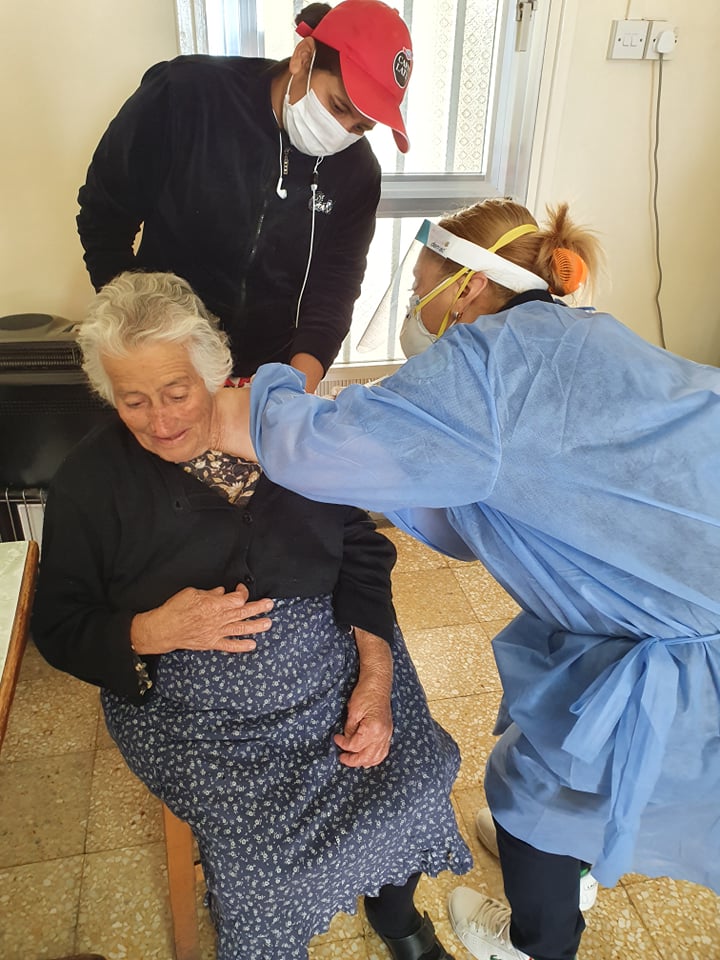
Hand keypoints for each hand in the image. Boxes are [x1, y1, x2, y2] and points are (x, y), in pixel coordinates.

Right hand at [130, 583, 272, 654]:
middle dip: (258, 608)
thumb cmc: (175, 609)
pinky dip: (241, 646)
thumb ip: (209, 593)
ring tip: (268, 623)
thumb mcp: (191, 593)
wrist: (163, 630)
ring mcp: (216, 632)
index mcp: (213, 604)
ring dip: (256, 626)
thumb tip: (221, 592)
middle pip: (243, 612)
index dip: (242, 592)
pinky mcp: (211, 643)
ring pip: (240, 628)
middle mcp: (218, 619)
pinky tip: (252, 645)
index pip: (236, 598)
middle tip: (270, 604)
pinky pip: (229, 645)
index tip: (241, 588)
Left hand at [334, 674, 393, 766]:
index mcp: (373, 729)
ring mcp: (388, 734)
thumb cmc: (365, 693)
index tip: (336, 738)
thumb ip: (350, 730)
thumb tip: (348, 741)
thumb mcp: (353, 711)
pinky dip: (375, 757)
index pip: (355, 746)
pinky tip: (368, 758)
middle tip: (342, 757)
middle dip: (353, 760)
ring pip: (377, 757)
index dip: (343, 744)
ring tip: (353, 760)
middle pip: (367, 756)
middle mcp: (383, 735)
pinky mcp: (388, 732)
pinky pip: (383, 751)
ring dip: (364, 761)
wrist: (378, 682)